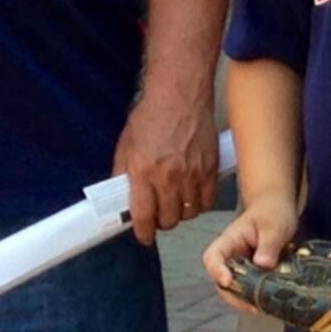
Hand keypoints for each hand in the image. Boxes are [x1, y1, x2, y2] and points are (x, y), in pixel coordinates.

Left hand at [115, 93, 221, 242]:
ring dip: (181, 213)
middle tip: (159, 215)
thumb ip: (122, 173)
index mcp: (143, 171)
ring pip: (189, 212)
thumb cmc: (152, 115)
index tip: (144, 236)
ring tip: (176, 204)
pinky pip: (208, 201)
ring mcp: (193, 173)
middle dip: (162, 222)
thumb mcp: (126, 144)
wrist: (180, 95)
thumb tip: (120, 196)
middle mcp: (168, 176)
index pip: (144, 215)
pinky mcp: (211, 168)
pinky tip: (194, 198)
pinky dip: (201, 204)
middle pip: (169, 219)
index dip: (143, 232)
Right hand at [200, 198, 298, 314]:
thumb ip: (269, 244)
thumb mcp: (275, 226)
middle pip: (222, 281)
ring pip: (236, 290)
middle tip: (254, 307)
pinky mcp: (253, 275)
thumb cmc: (273, 212)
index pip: (213, 257)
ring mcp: (241, 267)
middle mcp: (231, 257)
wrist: (277, 209)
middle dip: (235, 296)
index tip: (227, 281)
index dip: (217, 270)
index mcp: (230, 241)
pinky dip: (258, 297)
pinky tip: (272, 302)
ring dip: (247, 301)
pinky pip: (250, 290)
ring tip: (265, 307)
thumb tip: (263, 265)